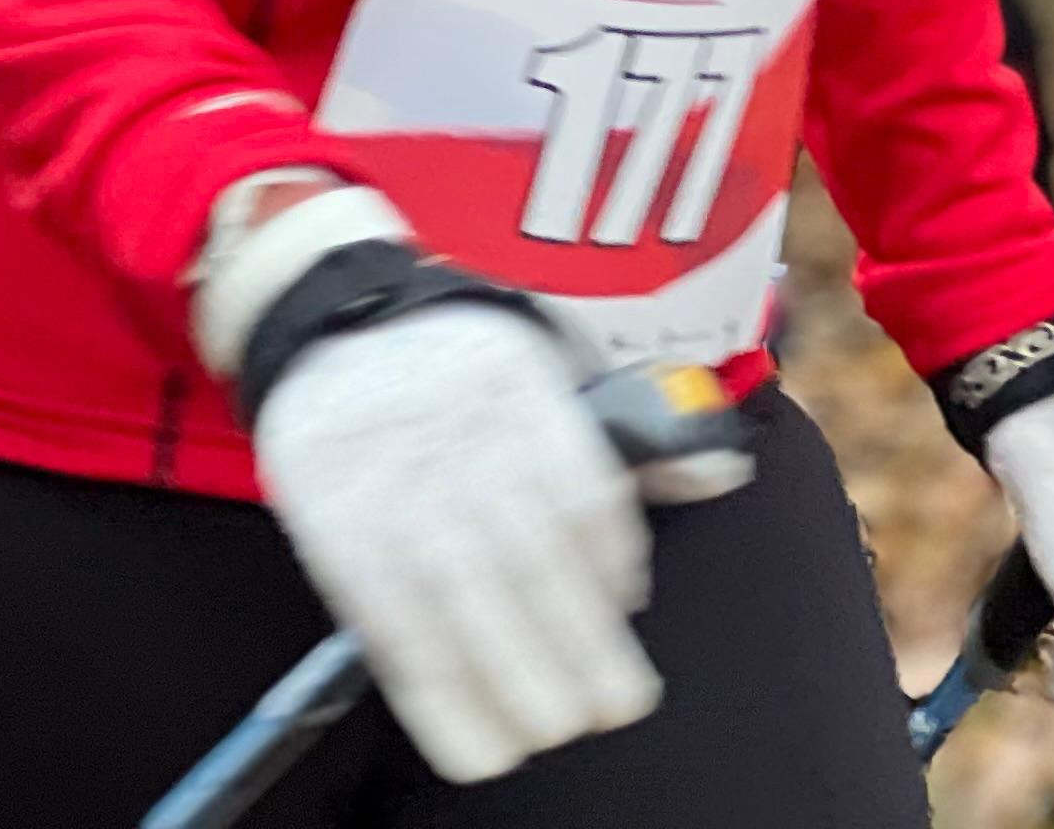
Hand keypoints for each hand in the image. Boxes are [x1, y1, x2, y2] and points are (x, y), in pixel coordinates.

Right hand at [196, 179, 657, 784]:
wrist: (332, 324)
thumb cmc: (464, 360)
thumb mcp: (552, 360)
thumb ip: (630, 430)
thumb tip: (720, 476)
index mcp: (517, 387)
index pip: (580, 491)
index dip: (612, 563)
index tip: (628, 610)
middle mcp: (455, 439)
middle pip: (530, 561)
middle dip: (578, 647)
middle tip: (614, 706)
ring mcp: (392, 488)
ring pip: (464, 603)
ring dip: (514, 678)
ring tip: (553, 728)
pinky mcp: (337, 533)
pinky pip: (393, 628)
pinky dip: (437, 691)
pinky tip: (474, 727)